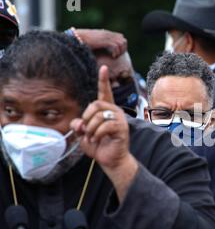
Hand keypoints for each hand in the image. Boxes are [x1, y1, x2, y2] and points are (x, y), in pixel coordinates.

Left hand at [71, 66, 137, 200]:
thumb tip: (78, 122)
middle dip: (87, 117)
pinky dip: (97, 134)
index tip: (102, 67)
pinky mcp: (122, 129)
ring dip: (91, 129)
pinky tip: (97, 140)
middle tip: (86, 130)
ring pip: (99, 116)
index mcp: (107, 110)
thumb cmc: (99, 146)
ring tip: (92, 138)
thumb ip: (79, 125)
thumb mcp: (84, 134)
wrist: (111, 161)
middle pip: (96, 104)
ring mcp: (120, 120)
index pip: (105, 93)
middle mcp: (115, 112)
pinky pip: (105, 126)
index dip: (103, 80)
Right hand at [75, 29, 127, 57]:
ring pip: (121, 43)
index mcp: (106, 33)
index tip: (117, 52)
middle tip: (117, 55)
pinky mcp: (104, 41)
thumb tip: (101, 46)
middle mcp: (108, 34)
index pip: (121, 37)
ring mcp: (107, 37)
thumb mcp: (94, 40)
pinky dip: (116, 52)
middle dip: (123, 49)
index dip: (122, 45)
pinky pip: (116, 46)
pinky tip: (113, 56)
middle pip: (124, 40)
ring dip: (120, 51)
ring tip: (115, 56)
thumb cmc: (83, 41)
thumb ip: (100, 42)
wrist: (77, 37)